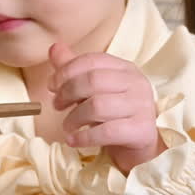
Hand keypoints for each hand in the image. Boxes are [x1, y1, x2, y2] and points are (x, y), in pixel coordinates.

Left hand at [48, 43, 165, 172]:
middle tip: (57, 106)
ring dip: (74, 117)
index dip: (66, 71)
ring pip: (98, 106)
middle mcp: (137, 83)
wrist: (141, 147)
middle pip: (93, 80)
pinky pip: (106, 132)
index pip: (92, 60)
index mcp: (126, 69)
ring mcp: (142, 107)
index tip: (52, 85)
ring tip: (67, 126)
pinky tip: (73, 140)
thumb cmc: (115, 115)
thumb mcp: (93, 91)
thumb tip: (54, 47)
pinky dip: (83, 137)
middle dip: (68, 92)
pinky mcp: (141, 131)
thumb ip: (75, 70)